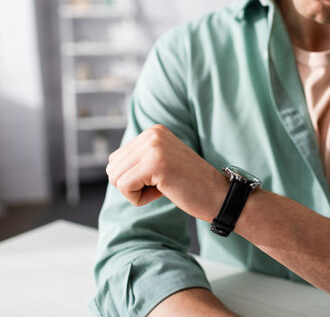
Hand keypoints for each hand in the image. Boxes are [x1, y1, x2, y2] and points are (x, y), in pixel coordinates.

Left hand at [106, 124, 227, 220]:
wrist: (219, 196)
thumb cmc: (191, 185)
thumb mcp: (162, 162)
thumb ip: (140, 157)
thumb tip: (110, 164)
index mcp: (153, 131)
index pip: (116, 159)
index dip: (135, 178)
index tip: (162, 177)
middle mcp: (152, 133)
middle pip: (112, 168)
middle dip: (132, 185)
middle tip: (163, 185)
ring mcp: (154, 147)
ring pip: (116, 178)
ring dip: (136, 192)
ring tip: (164, 187)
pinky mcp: (155, 164)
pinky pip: (124, 187)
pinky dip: (139, 198)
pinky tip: (163, 192)